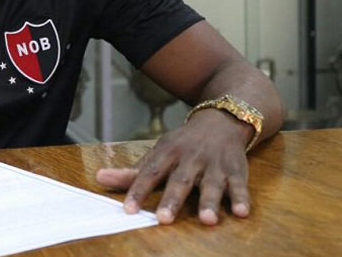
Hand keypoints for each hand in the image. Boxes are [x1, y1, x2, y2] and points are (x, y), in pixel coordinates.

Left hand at [95, 109, 253, 225]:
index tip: (128, 209)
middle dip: (172, 199)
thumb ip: (132, 171)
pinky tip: (241, 213)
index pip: (150, 173)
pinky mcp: (236, 170)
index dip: (138, 190)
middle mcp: (191, 158)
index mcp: (168, 152)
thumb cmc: (183, 144)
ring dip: (210, 201)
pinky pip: (240, 185)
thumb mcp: (158, 152)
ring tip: (207, 220)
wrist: (221, 119)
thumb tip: (100, 177)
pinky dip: (241, 198)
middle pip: (180, 180)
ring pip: (212, 184)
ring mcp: (215, 164)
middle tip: (163, 219)